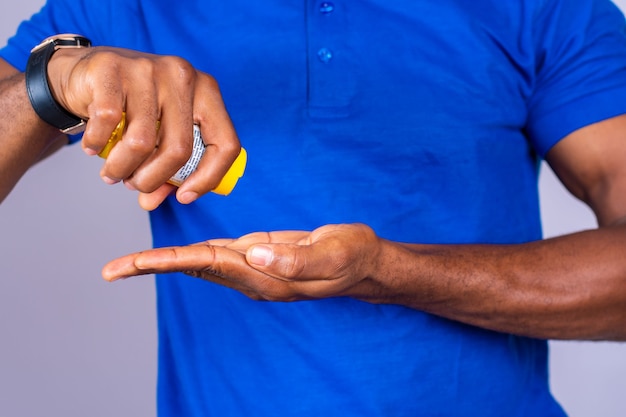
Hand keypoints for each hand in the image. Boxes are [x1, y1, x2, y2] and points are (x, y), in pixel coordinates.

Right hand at [47, 46, 240, 208]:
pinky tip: (92, 148)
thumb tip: (151, 201)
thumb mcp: (158, 136)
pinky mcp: (112, 68)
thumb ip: (163, 170)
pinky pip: (108, 121)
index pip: (226, 143)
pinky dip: (97, 143)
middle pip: (179, 149)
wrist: (86, 72)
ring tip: (112, 174)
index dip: (208, 178)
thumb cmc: (133, 108)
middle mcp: (182, 76)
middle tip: (135, 186)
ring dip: (122, 169)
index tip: (184, 196)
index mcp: (206, 91)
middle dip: (153, 180)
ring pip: (141, 142)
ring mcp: (148, 68)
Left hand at [101, 223, 381, 301]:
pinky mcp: (263, 253)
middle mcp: (254, 275)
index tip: (132, 266)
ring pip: (204, 262)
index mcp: (267, 276)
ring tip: (131, 263)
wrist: (365, 261)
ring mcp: (257, 265)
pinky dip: (194, 250)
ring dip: (168, 261)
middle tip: (111, 270)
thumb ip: (296, 257)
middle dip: (153, 267)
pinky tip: (179, 252)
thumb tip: (256, 253)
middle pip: (195, 268)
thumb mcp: (332, 253)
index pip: (208, 265)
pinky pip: (220, 253)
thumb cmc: (352, 256)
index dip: (169, 262)